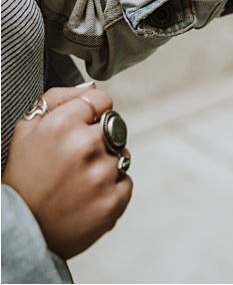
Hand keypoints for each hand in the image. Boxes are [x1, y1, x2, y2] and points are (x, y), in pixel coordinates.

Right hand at [2, 86, 131, 259]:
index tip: (80, 128)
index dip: (92, 113)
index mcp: (62, 124)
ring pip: (122, 155)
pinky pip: (125, 181)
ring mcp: (102, 174)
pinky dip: (111, 189)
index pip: (101, 100)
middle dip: (100, 139)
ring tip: (77, 182)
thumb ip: (57, 99)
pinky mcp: (114, 200)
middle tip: (75, 161)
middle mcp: (85, 145)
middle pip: (114, 127)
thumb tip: (90, 87)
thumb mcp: (26, 131)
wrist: (21, 231)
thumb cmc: (23, 179)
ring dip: (106, 165)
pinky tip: (86, 197)